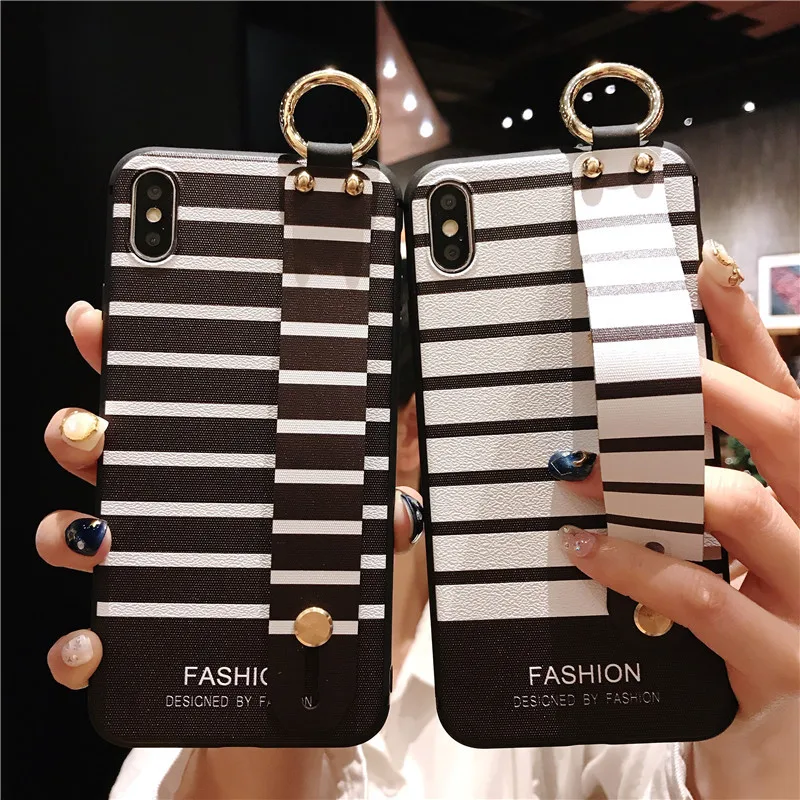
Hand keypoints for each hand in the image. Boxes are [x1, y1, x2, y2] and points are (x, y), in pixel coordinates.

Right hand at [41, 301, 423, 690]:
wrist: (300, 697)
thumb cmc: (319, 604)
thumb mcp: (354, 550)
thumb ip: (372, 520)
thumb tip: (400, 507)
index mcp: (214, 475)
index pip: (163, 409)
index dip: (124, 360)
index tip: (102, 326)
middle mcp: (168, 514)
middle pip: (101, 458)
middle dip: (79, 432)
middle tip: (94, 428)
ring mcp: (142, 574)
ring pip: (72, 536)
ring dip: (66, 529)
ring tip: (100, 534)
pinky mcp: (132, 639)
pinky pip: (82, 643)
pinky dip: (79, 647)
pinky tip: (98, 646)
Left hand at [557, 241, 799, 798]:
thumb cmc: (769, 645)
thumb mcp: (745, 565)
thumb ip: (706, 504)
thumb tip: (635, 446)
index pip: (790, 402)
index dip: (749, 333)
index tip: (702, 275)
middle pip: (788, 435)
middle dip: (709, 387)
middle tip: (632, 360)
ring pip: (745, 511)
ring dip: (653, 482)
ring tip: (579, 468)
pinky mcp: (791, 669)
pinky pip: (704, 600)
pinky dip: (637, 564)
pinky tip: (586, 546)